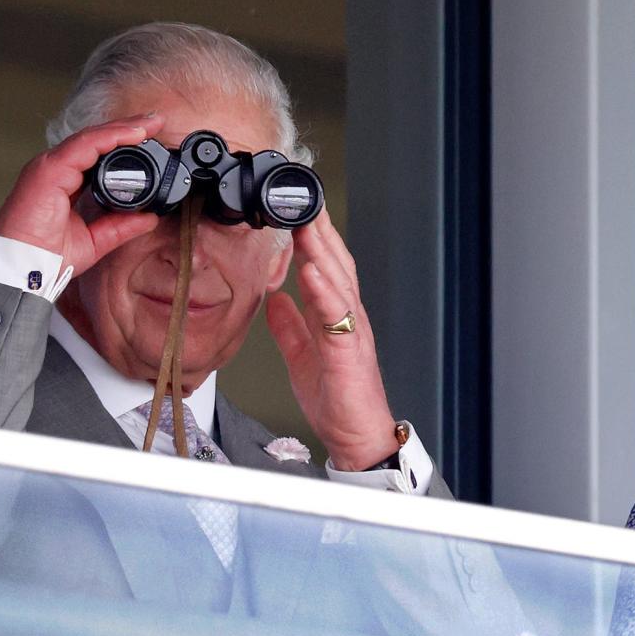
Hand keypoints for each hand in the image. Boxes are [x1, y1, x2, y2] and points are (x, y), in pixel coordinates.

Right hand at [0, 113, 164, 275]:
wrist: (24, 268)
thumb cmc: (48, 256)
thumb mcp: (97, 239)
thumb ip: (121, 226)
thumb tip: (149, 217)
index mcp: (66, 181)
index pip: (98, 154)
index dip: (124, 142)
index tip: (151, 138)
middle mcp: (57, 169)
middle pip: (96, 140)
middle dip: (127, 128)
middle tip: (156, 121)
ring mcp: (50, 167)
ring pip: (91, 138)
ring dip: (122, 128)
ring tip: (148, 123)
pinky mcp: (48, 170)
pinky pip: (83, 146)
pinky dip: (108, 138)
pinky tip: (131, 133)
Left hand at [265, 208, 398, 471]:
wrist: (359, 437)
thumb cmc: (339, 401)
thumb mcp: (304, 357)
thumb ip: (291, 326)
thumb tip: (275, 298)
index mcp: (337, 318)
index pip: (326, 267)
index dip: (313, 237)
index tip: (296, 208)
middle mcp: (349, 319)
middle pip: (336, 265)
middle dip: (320, 230)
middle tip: (302, 198)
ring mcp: (352, 333)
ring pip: (339, 283)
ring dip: (323, 251)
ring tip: (306, 223)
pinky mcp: (348, 353)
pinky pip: (336, 318)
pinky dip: (324, 293)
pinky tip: (311, 272)